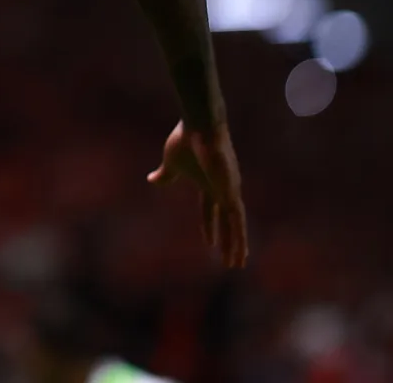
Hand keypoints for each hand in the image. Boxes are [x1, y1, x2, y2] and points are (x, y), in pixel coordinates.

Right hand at [148, 120, 248, 267]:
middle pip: (227, 221)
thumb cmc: (185, 141)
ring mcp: (229, 191)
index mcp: (208, 184)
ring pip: (235, 225)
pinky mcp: (231, 192)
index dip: (209, 226)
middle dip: (228, 241)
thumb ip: (165, 175)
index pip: (209, 210)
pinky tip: (240, 251)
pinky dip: (238, 237)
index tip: (210, 243)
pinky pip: (237, 220)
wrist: (199, 127)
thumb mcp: (171, 163)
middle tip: (231, 261)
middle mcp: (222, 190)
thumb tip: (152, 180)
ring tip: (236, 265)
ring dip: (236, 246)